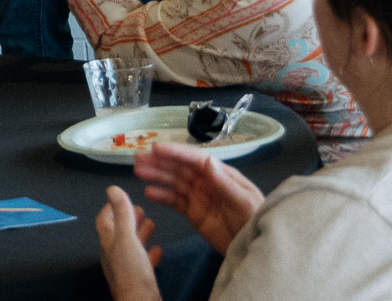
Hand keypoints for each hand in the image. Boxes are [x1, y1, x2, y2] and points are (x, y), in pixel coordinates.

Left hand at [95, 187, 163, 300]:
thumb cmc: (132, 274)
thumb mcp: (127, 238)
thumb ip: (122, 214)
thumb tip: (112, 190)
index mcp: (109, 244)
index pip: (104, 221)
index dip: (111, 207)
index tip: (119, 196)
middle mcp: (114, 256)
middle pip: (119, 233)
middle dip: (128, 219)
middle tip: (137, 208)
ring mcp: (126, 268)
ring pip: (131, 246)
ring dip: (139, 233)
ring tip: (149, 223)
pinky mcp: (138, 279)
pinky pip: (142, 262)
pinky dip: (149, 253)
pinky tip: (157, 250)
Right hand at [132, 141, 263, 252]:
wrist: (253, 244)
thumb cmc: (253, 217)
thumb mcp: (243, 200)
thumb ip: (224, 182)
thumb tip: (207, 161)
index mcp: (219, 173)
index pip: (194, 159)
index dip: (176, 152)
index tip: (157, 148)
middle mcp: (206, 181)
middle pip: (180, 168)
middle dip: (160, 161)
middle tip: (139, 157)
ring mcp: (198, 196)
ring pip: (173, 182)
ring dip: (156, 175)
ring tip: (138, 170)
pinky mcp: (193, 213)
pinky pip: (174, 201)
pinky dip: (162, 196)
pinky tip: (149, 192)